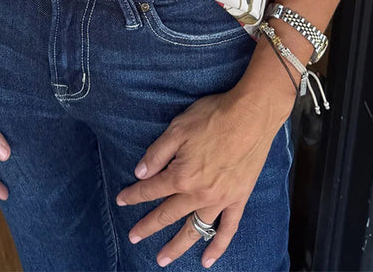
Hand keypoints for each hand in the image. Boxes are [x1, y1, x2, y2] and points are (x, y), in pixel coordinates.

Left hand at [115, 87, 287, 266]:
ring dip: (176, 246)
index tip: (121, 201)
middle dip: (147, 226)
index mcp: (181, 175)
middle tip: (132, 237)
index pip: (151, 189)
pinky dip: (217, 247)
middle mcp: (198, 193)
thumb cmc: (214, 117)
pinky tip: (207, 261)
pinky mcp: (238, 199)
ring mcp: (220, 200)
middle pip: (167, 214)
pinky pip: (227, 229)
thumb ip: (157, 153)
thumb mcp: (178, 128)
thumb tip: (139, 173)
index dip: (133, 195)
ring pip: (194, 229)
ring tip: (162, 260)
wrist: (252, 115)